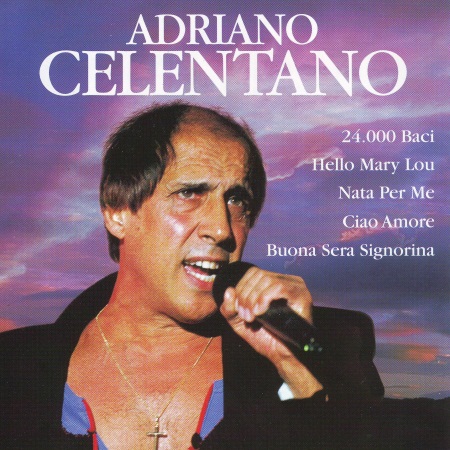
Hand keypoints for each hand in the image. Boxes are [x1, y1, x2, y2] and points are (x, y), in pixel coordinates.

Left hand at [220, 266, 322, 397]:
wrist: (283, 356)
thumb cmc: (265, 338)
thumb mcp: (240, 322)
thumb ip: (230, 307)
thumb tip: (229, 290)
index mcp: (275, 282)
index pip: (253, 272)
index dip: (242, 288)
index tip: (239, 310)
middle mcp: (287, 280)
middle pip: (259, 274)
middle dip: (246, 295)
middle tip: (246, 316)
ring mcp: (297, 286)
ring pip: (268, 280)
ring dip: (254, 299)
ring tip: (252, 317)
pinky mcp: (302, 296)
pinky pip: (279, 287)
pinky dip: (265, 298)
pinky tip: (261, 313)